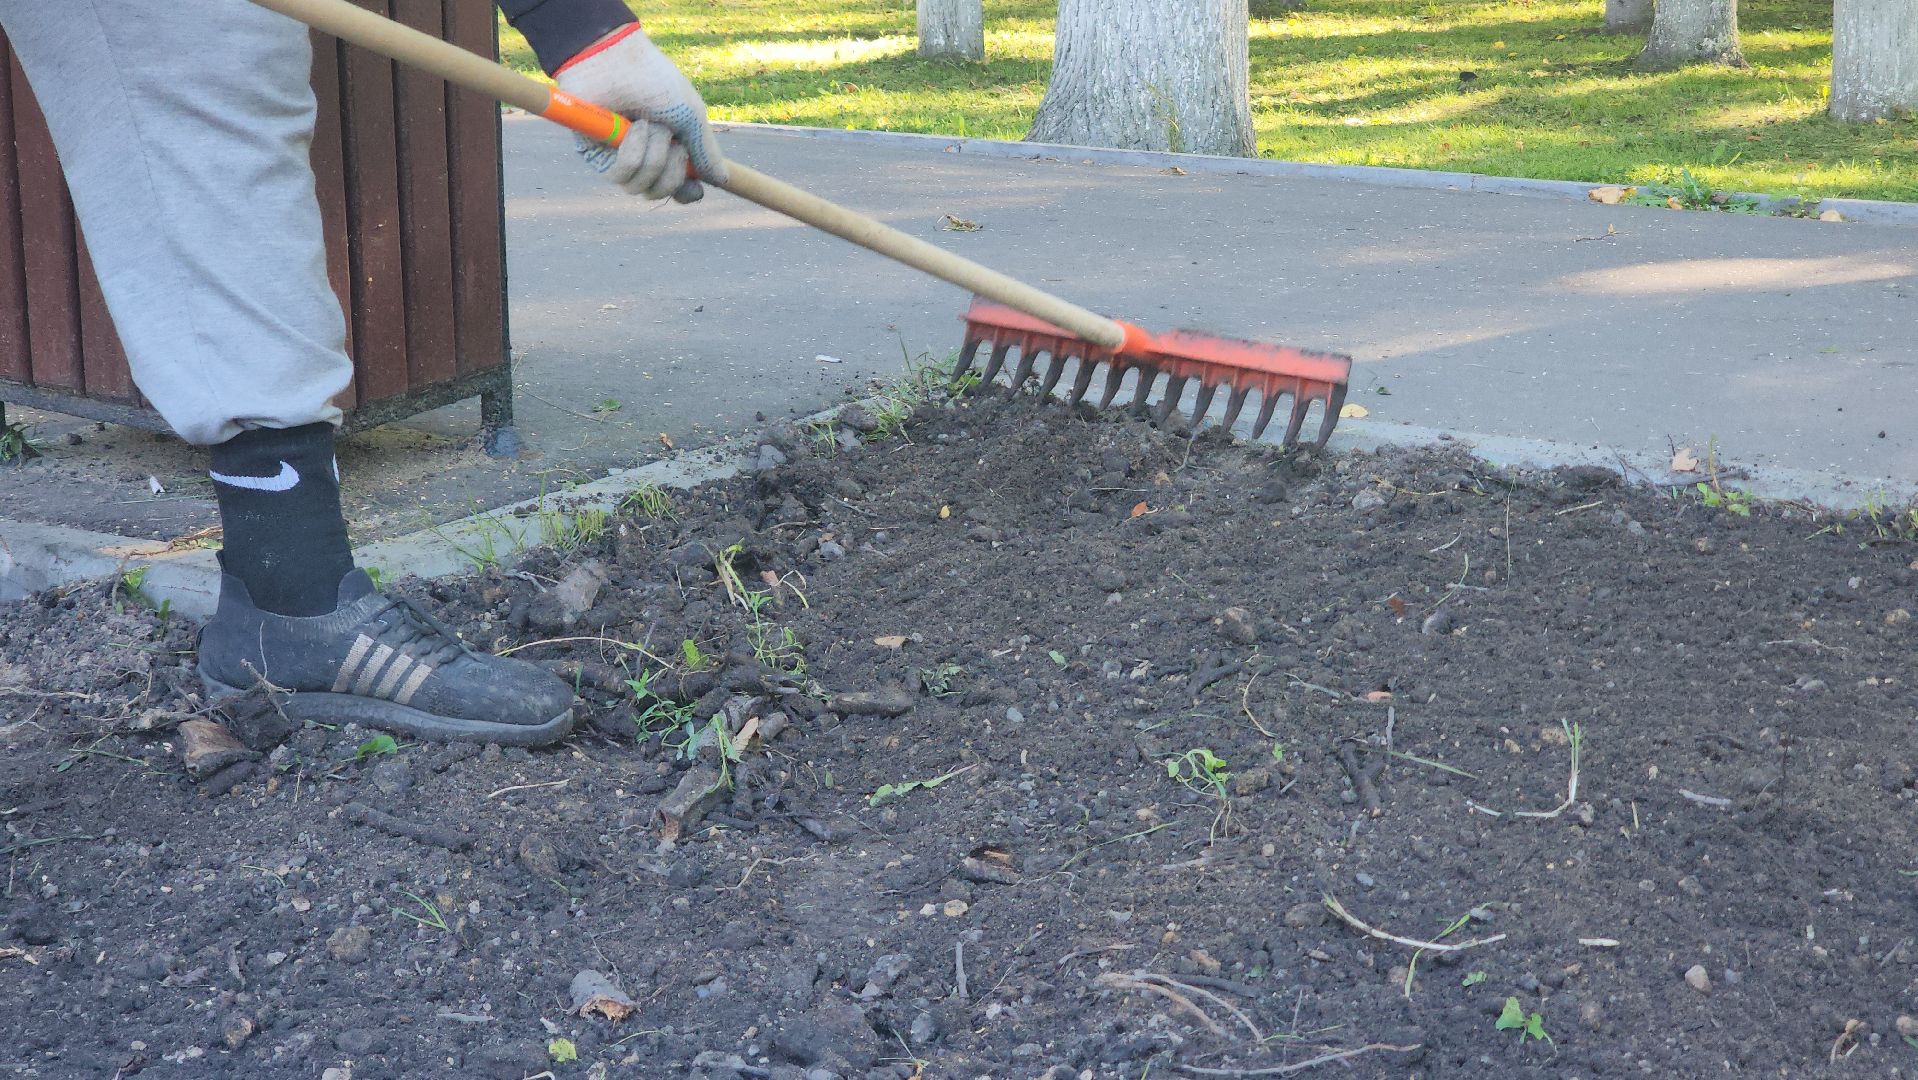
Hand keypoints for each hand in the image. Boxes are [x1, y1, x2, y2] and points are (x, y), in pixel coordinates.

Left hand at [555, 25, 726, 201]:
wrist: (616, 60)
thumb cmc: (656, 81)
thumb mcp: (692, 116)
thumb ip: (706, 151)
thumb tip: (723, 180)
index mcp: (669, 147)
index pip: (678, 188)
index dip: (686, 192)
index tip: (694, 187)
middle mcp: (644, 156)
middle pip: (661, 191)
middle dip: (671, 167)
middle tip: (669, 136)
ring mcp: (619, 157)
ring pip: (641, 186)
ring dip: (651, 156)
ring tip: (645, 123)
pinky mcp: (596, 155)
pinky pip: (619, 176)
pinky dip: (631, 153)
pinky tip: (629, 127)